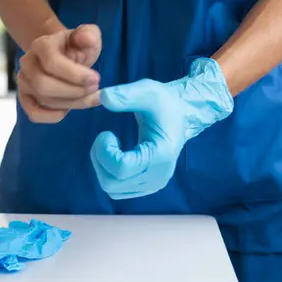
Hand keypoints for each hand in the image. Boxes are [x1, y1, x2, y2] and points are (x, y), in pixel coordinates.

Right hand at [17, 24, 101, 122]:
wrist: (61, 54)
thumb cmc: (75, 46)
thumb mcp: (87, 35)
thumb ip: (89, 34)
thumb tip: (86, 39)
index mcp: (41, 45)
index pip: (51, 62)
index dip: (74, 75)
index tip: (96, 79)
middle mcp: (27, 63)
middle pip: (44, 85)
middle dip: (73, 92)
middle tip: (94, 90)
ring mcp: (24, 82)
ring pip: (44, 100)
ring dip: (71, 103)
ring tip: (90, 97)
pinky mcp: (25, 98)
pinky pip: (34, 114)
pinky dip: (53, 116)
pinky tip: (69, 109)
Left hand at [90, 58, 233, 198]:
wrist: (181, 115)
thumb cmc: (164, 102)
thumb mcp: (147, 92)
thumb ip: (126, 95)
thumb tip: (103, 96)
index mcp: (160, 155)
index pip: (120, 168)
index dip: (104, 151)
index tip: (106, 133)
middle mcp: (157, 176)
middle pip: (111, 183)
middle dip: (100, 160)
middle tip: (104, 140)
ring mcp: (153, 184)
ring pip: (112, 189)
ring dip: (102, 167)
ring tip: (108, 147)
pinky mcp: (147, 186)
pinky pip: (118, 189)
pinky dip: (109, 174)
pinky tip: (116, 155)